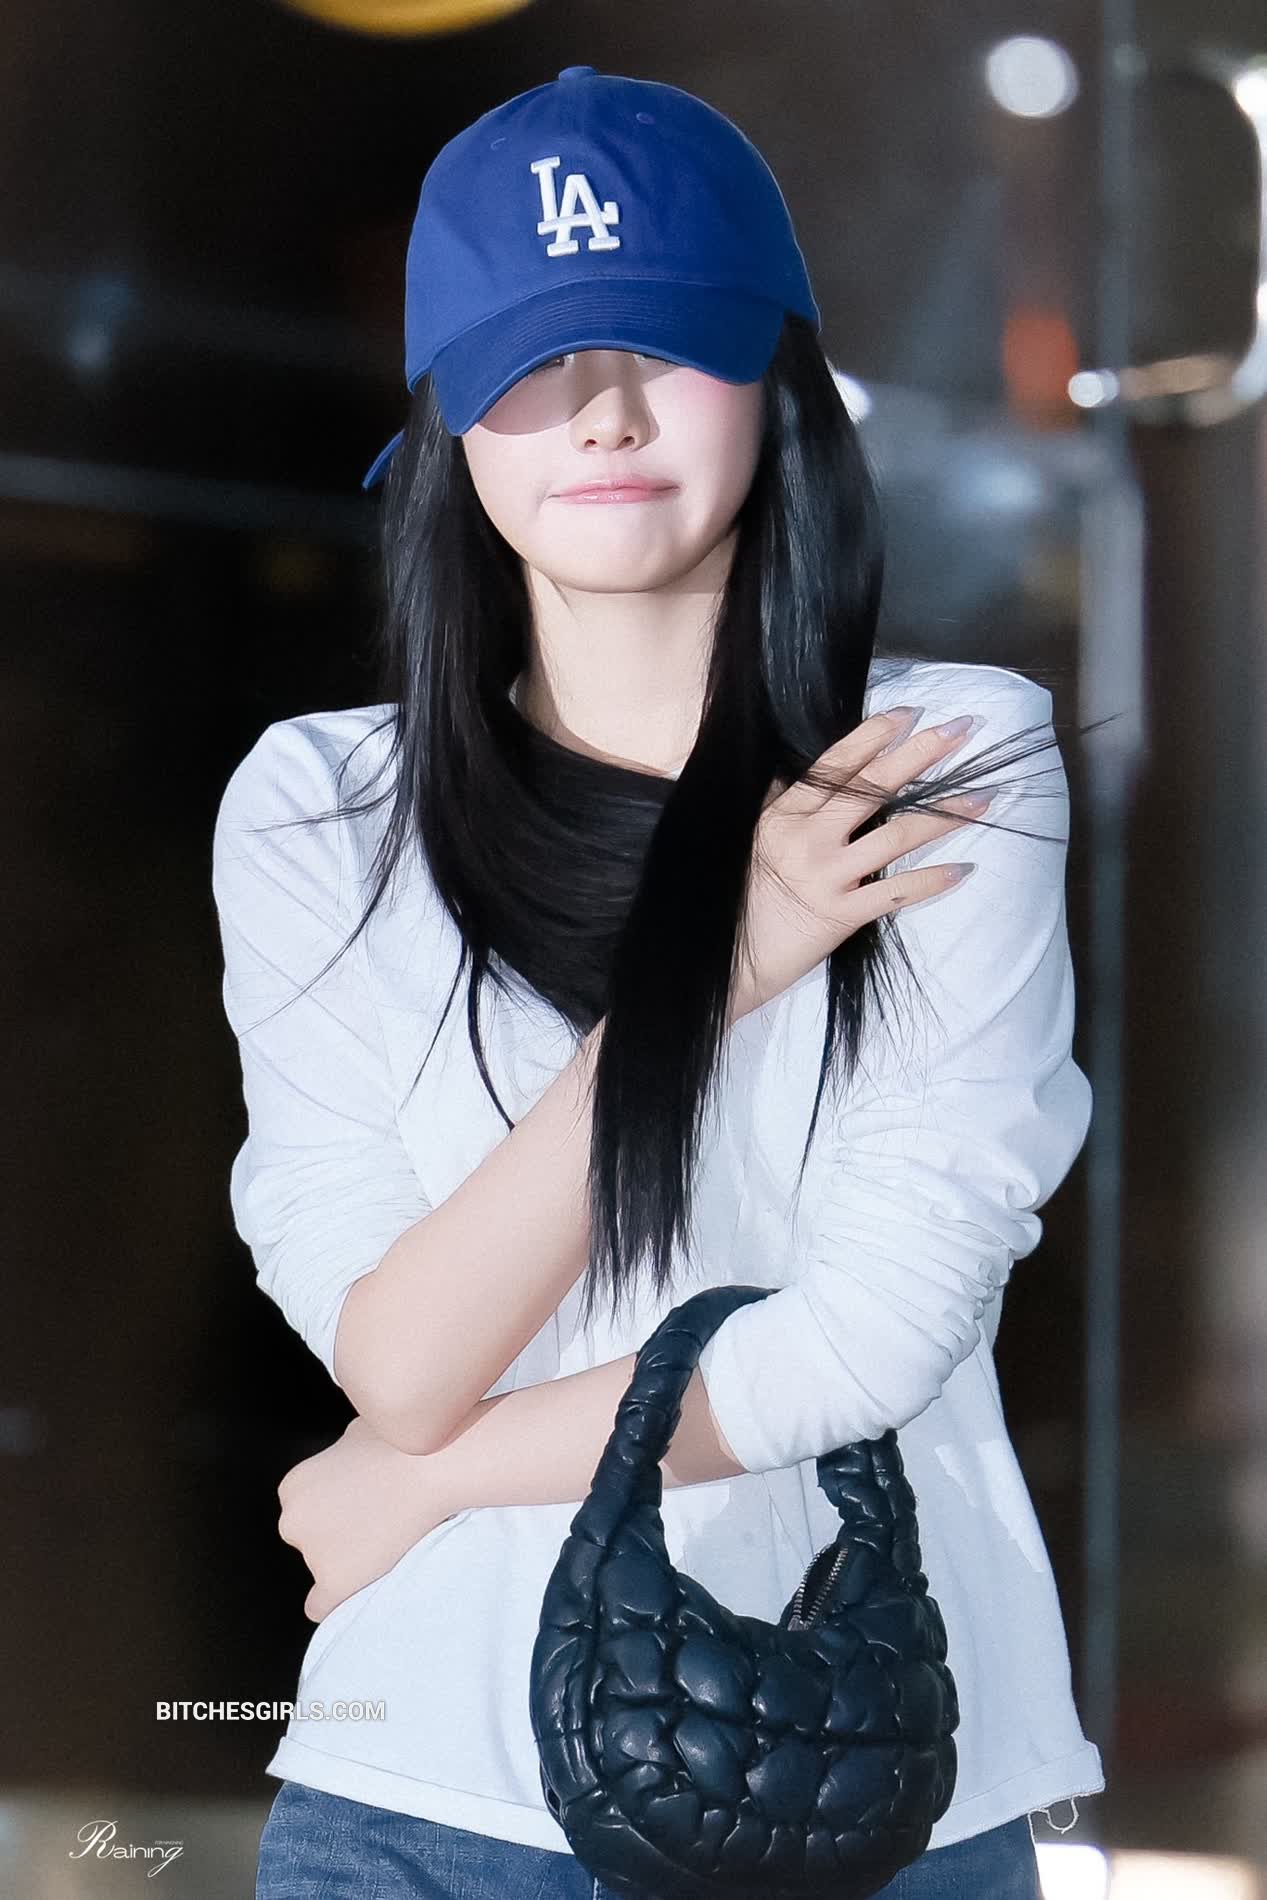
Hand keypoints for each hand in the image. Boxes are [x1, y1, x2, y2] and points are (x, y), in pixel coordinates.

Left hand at [276, 1415, 457, 1622]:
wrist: (432, 1467)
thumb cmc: (399, 1444)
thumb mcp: (357, 1433)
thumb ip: (340, 1453)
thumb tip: (347, 1456)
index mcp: (294, 1485)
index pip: (303, 1511)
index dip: (335, 1510)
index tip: (363, 1508)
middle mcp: (293, 1520)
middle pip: (308, 1540)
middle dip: (337, 1535)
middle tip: (376, 1526)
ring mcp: (312, 1554)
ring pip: (322, 1569)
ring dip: (347, 1562)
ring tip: (384, 1545)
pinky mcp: (334, 1582)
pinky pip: (320, 1606)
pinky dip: (337, 1602)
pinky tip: (356, 1594)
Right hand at [729, 708, 988, 1022]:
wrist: (729, 959)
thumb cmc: (738, 897)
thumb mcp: (750, 840)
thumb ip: (775, 804)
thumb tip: (792, 773)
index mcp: (785, 814)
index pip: (837, 765)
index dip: (875, 736)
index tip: (910, 714)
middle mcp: (809, 839)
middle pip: (874, 787)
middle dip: (920, 755)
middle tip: (960, 731)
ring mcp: (828, 877)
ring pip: (898, 836)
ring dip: (945, 814)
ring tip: (983, 797)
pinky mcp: (843, 915)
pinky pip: (897, 894)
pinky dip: (933, 881)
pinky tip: (964, 868)